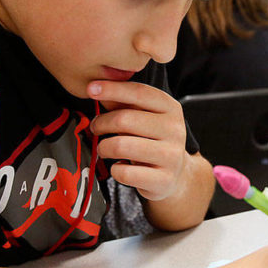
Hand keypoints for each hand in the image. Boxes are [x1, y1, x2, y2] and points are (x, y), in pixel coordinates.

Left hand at [87, 80, 188, 201]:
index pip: (140, 92)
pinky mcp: (163, 179)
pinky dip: (115, 170)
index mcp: (171, 108)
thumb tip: (98, 88)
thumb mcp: (144, 117)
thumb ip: (123, 103)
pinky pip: (124, 172)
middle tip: (95, 127)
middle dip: (102, 123)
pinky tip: (119, 166)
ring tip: (104, 148)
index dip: (113, 89)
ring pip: (121, 146)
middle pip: (125, 119)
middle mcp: (174, 130)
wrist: (175, 174)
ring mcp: (171, 156)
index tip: (91, 88)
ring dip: (104, 147)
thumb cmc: (153, 141)